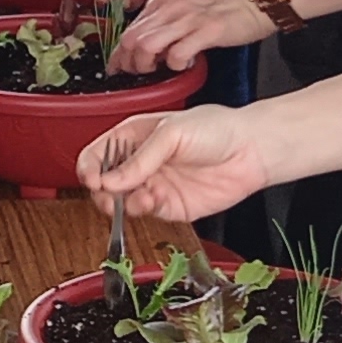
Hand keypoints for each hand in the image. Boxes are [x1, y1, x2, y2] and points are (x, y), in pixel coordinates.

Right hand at [78, 103, 275, 217]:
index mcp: (134, 137)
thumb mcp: (171, 133)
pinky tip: (153, 200)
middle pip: (104, 182)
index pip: (98, 153)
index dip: (89, 166)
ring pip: (122, 202)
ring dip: (122, 202)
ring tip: (136, 196)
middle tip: (107, 193)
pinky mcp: (169, 206)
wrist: (252, 151)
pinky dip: (144, 209)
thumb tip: (110, 180)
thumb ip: (140, 158)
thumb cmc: (216, 129)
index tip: (92, 178)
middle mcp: (140, 163)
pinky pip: (146, 213)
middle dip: (101, 190)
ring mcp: (154, 185)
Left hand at [114, 0, 268, 71]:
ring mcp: (188, 17)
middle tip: (139, 73)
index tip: (120, 66)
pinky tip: (184, 65)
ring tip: (159, 69)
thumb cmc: (228, 5)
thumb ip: (167, 23)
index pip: (128, 28)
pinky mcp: (208, 29)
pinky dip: (175, 64)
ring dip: (147, 64)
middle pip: (130, 38)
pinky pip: (177, 52)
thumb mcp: (187, 7)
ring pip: (146, 45)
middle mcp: (171, 6)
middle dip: (128, 62)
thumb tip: (148, 46)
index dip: (120, 53)